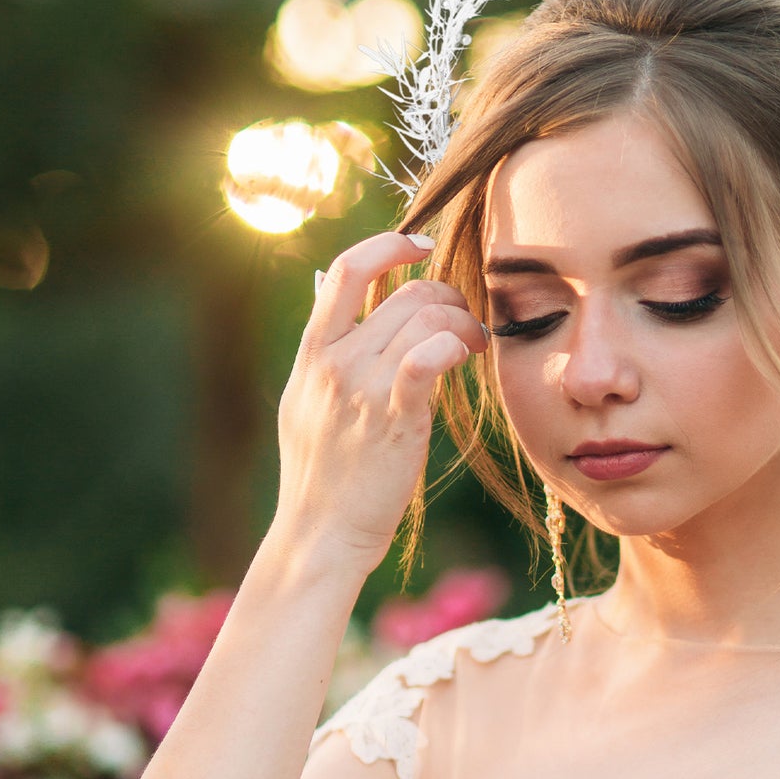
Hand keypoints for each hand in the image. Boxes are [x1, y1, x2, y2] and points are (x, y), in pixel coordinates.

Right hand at [269, 231, 487, 574]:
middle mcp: (334, 361)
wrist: (320, 534)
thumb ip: (323, 346)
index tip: (421, 244)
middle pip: (405, 293)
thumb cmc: (321, 473)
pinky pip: (429, 355)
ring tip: (474, 344)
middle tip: (466, 319)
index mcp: (313, 352)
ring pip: (427, 316)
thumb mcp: (304, 400)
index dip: (390, 244)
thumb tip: (328, 282)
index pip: (348, 268)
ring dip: (464, 322)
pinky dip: (456, 344)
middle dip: (449, 295)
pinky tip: (468, 356)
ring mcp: (361, 388)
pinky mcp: (394, 416)